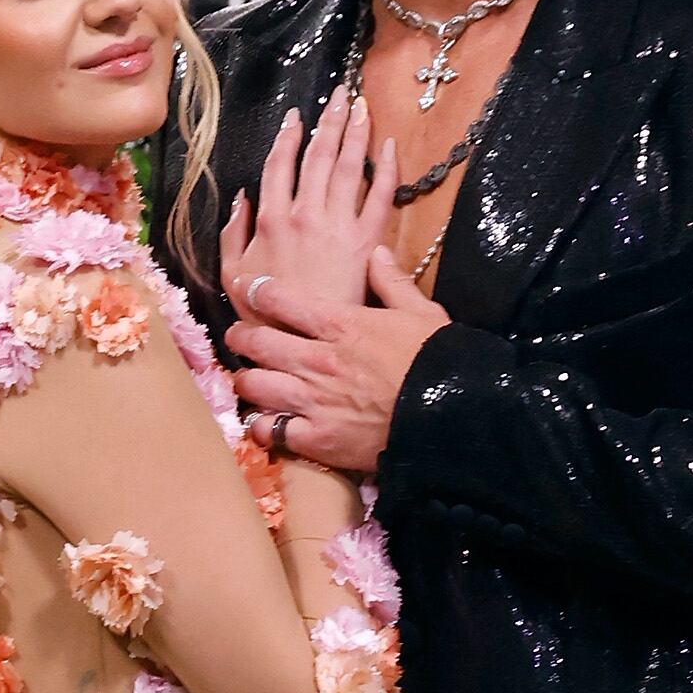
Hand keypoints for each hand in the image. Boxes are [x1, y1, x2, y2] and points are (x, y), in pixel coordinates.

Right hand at [220, 89, 398, 330]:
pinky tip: (388, 147)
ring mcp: (337, 226)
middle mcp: (306, 214)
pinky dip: (386, 170)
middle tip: (341, 94)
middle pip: (319, 156)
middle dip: (330, 120)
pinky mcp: (365, 242)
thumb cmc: (264, 312)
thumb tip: (241, 198)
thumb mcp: (232, 274)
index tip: (297, 118)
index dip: (289, 137)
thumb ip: (233, 232)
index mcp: (272, 219)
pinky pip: (380, 198)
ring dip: (356, 133)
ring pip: (348, 168)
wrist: (302, 338)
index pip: (281, 165)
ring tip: (362, 106)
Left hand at [223, 251, 447, 476]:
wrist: (453, 417)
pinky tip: (265, 422)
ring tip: (248, 377)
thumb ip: (392, 282)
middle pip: (258, 341)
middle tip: (239, 335)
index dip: (259, 291)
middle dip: (242, 336)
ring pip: (254, 384)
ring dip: (247, 379)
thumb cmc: (439, 362)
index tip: (250, 290)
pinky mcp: (317, 439)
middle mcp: (318, 359)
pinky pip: (270, 431)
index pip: (281, 299)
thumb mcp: (422, 313)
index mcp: (341, 323)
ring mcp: (313, 401)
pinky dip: (263, 426)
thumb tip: (376, 253)